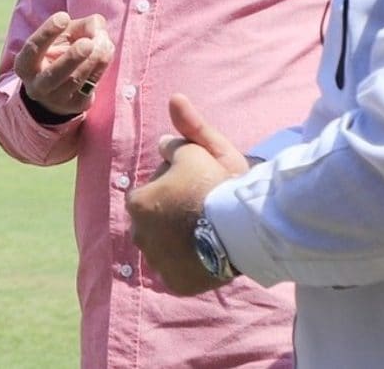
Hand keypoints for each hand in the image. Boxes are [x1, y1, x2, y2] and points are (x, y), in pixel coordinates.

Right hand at [4, 11, 114, 115]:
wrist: (56, 91)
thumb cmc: (58, 54)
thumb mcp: (61, 37)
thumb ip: (79, 25)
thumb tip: (97, 24)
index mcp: (25, 65)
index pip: (33, 48)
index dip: (47, 32)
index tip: (64, 16)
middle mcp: (37, 85)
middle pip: (53, 74)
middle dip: (72, 58)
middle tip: (88, 43)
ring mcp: (56, 98)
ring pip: (75, 80)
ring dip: (93, 60)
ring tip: (104, 42)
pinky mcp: (75, 104)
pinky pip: (90, 85)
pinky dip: (100, 66)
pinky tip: (106, 51)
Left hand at [127, 95, 249, 294]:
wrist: (245, 229)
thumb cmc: (220, 185)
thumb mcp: (204, 149)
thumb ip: (186, 127)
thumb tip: (174, 100)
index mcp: (139, 202)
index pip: (151, 190)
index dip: (173, 184)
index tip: (196, 185)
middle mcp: (140, 234)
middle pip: (156, 220)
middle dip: (173, 213)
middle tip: (204, 208)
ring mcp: (158, 262)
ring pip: (165, 246)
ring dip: (179, 240)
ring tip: (209, 232)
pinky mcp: (176, 283)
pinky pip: (179, 271)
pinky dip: (189, 265)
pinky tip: (209, 253)